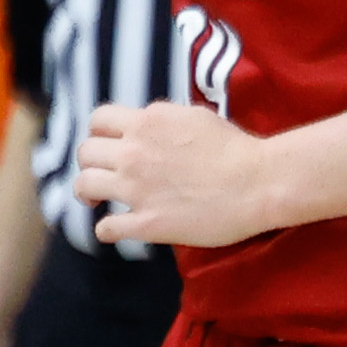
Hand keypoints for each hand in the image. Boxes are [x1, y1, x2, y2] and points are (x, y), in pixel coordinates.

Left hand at [83, 100, 282, 247]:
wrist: (262, 182)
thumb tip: (144, 124)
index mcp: (148, 123)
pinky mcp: (146, 222)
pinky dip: (106, 230)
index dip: (100, 133)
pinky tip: (116, 228)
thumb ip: (162, 121)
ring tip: (97, 198)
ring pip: (85, 185)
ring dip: (88, 192)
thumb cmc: (238, 149)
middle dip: (92, 162)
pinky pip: (106, 228)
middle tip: (103, 172)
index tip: (109, 144)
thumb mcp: (196, 117)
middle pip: (86, 152)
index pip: (99, 120)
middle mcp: (134, 153)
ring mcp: (136, 189)